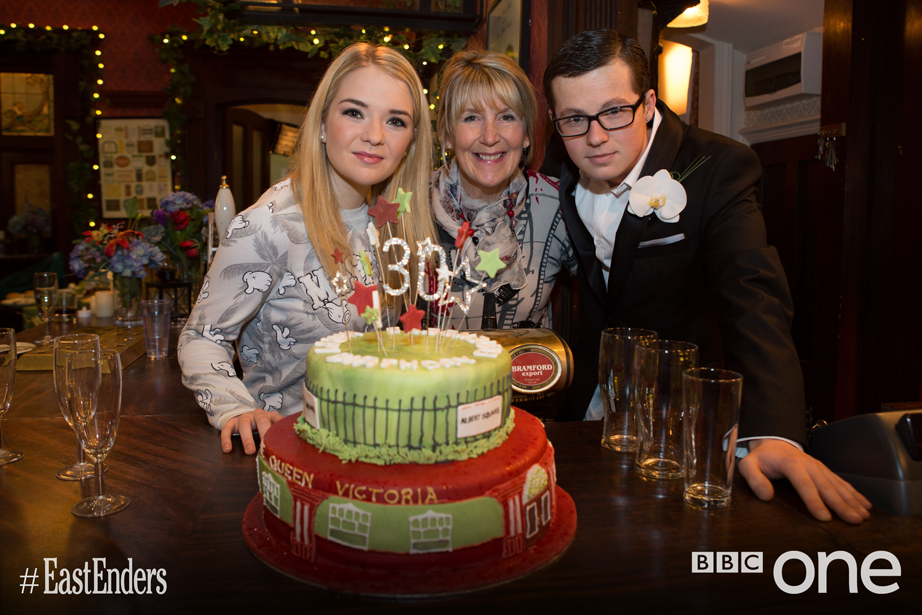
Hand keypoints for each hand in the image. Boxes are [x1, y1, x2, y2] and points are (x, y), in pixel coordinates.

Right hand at [220, 409, 283, 454]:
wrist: (245, 417)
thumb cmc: (262, 427)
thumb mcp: (272, 427)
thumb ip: (279, 433)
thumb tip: (292, 444)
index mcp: (269, 415)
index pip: (277, 418)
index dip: (280, 426)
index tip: (283, 438)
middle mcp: (257, 414)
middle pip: (261, 420)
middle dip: (264, 432)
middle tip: (266, 445)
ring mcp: (244, 417)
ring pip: (244, 424)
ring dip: (247, 438)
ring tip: (250, 451)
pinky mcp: (231, 422)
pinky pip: (227, 429)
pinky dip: (226, 439)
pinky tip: (228, 450)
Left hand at [738, 439, 871, 523]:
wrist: (773, 443)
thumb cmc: (761, 458)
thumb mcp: (748, 465)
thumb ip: (754, 479)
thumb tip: (766, 496)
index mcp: (791, 464)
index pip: (804, 484)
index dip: (815, 501)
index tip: (824, 517)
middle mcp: (809, 465)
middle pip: (827, 487)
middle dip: (841, 505)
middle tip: (853, 520)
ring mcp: (819, 467)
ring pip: (838, 486)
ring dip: (852, 501)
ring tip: (863, 516)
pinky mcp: (825, 471)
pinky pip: (842, 483)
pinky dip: (855, 494)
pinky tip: (865, 505)